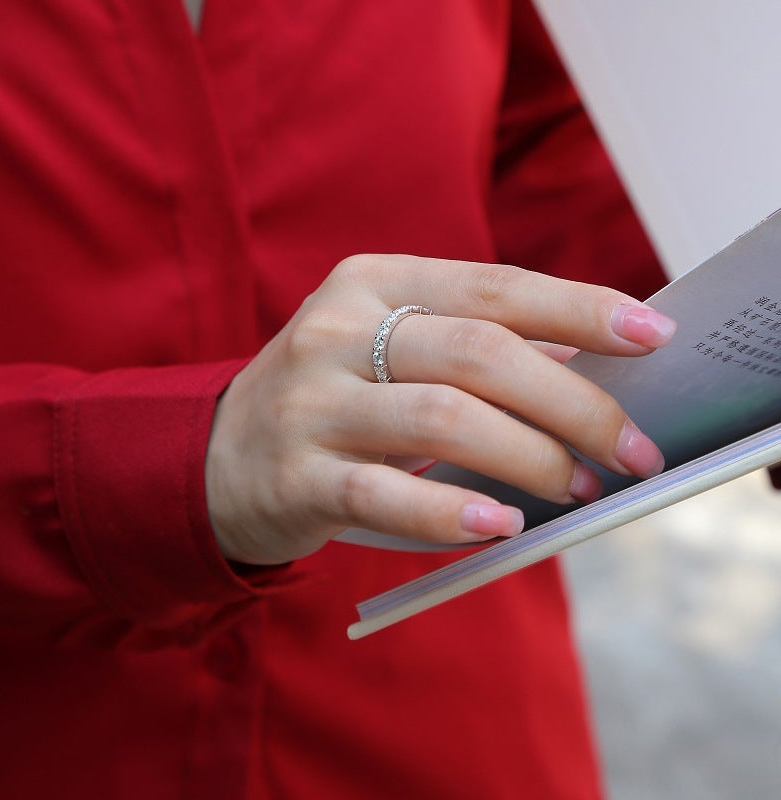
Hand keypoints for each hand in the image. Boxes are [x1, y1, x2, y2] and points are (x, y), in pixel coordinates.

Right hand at [205, 254, 675, 564]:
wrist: (217, 455)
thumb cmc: (331, 400)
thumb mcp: (391, 351)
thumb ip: (474, 348)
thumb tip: (582, 360)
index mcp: (373, 284)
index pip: (493, 286)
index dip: (579, 307)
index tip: (653, 335)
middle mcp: (337, 330)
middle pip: (479, 352)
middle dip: (573, 403)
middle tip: (630, 451)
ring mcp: (311, 402)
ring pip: (442, 418)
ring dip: (529, 457)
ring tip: (577, 488)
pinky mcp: (294, 475)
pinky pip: (384, 493)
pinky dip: (450, 510)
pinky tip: (500, 524)